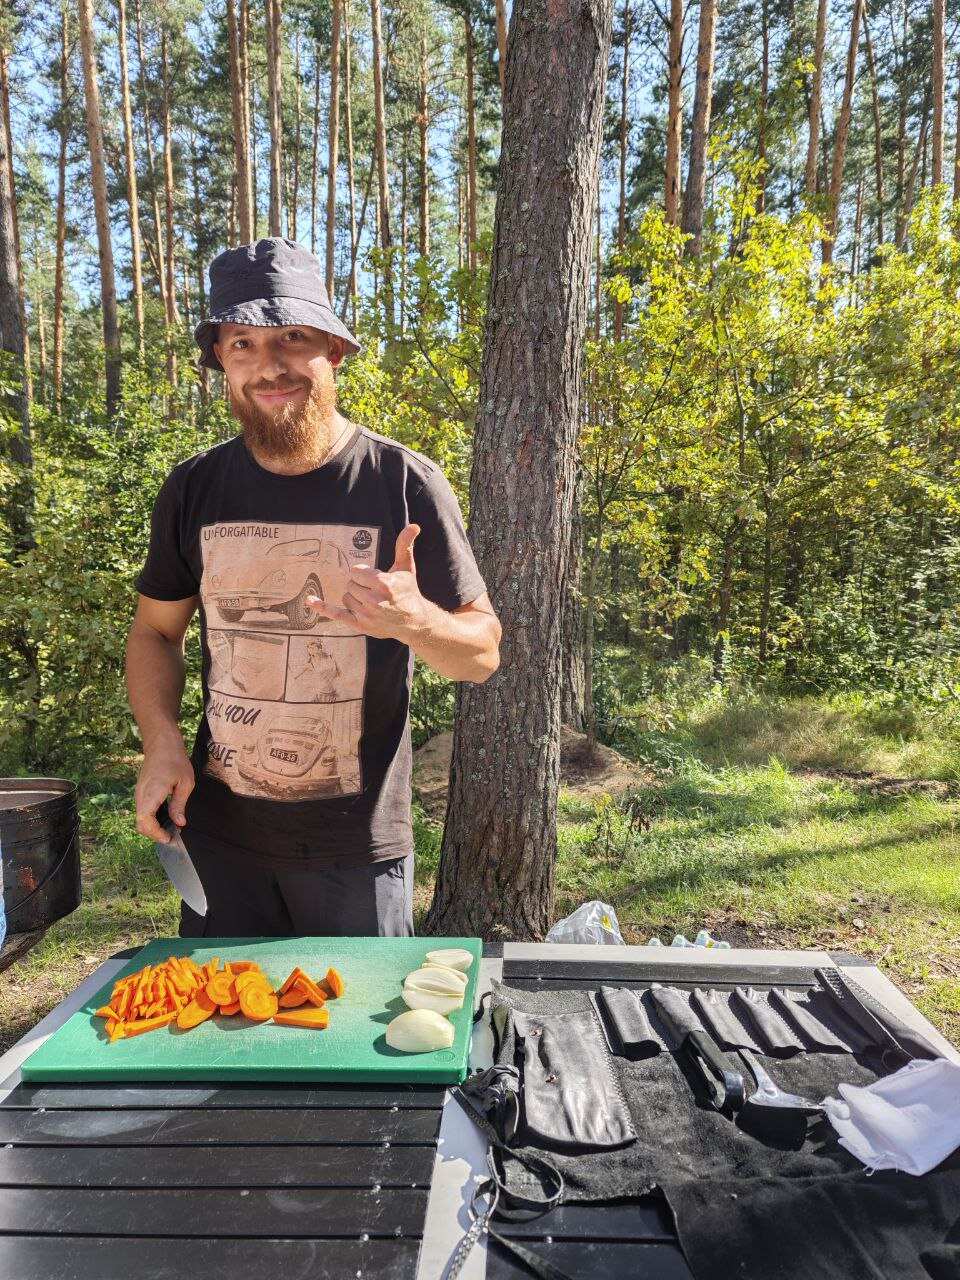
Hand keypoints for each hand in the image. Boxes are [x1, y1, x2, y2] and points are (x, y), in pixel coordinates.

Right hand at [135, 737, 194, 842]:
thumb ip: (180, 804)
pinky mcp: (141, 791)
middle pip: (140, 823)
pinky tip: (165, 817)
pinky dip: (151, 818)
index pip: (145, 821)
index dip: (155, 833)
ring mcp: (139, 793)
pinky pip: (143, 810)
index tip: (168, 838)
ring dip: (152, 826)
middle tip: (171, 836)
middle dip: (154, 833)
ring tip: (170, 828)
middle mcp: (141, 795)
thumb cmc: (176, 760)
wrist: (161, 744)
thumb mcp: (185, 783)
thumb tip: (179, 823)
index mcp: (152, 793)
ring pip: (140, 817)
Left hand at [306, 523, 432, 641]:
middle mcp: (374, 600)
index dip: (365, 574)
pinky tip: (309, 601)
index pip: (356, 572)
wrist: (415, 621)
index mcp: (383, 584)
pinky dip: (322, 607)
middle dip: (361, 585)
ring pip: (346, 597)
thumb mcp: (406, 567)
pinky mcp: (360, 625)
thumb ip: (405, 545)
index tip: (376, 580)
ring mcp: (366, 615)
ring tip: (372, 602)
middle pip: (350, 584)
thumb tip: (414, 525)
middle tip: (376, 592)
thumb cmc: (408, 591)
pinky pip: (336, 614)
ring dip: (355, 597)